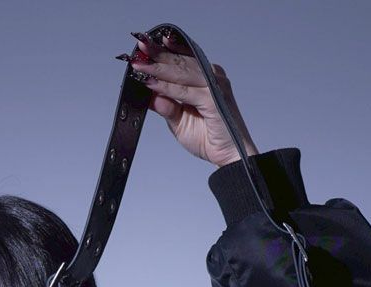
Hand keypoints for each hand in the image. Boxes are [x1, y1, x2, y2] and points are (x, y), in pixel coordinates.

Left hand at [117, 30, 258, 166]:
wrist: (230, 156)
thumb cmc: (211, 139)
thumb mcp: (179, 122)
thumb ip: (167, 108)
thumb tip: (150, 96)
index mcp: (206, 78)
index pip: (182, 60)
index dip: (163, 53)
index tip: (144, 48)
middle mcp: (211, 77)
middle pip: (180, 61)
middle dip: (158, 54)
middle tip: (140, 47)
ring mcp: (213, 86)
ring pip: (181, 72)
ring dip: (158, 67)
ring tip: (139, 64)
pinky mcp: (212, 98)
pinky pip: (183, 90)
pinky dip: (166, 87)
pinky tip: (151, 83)